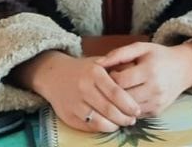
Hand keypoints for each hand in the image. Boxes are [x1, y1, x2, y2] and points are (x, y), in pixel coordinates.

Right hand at [18, 51, 139, 132]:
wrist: (53, 75)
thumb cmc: (83, 69)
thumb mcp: (99, 63)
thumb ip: (117, 69)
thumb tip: (138, 78)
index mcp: (94, 73)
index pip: (116, 92)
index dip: (129, 104)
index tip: (137, 110)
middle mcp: (84, 88)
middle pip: (109, 109)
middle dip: (124, 117)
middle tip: (133, 119)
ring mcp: (75, 103)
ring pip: (99, 121)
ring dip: (114, 125)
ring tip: (122, 123)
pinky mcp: (68, 116)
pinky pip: (89, 127)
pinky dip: (102, 128)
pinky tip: (109, 125)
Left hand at [96, 42, 191, 117]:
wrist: (183, 68)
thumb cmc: (159, 56)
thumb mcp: (141, 48)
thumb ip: (119, 53)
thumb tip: (98, 63)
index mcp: (150, 70)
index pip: (120, 81)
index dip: (111, 78)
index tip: (111, 73)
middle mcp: (155, 88)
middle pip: (123, 97)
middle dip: (113, 91)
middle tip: (112, 84)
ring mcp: (156, 102)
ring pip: (127, 108)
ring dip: (120, 101)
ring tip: (120, 90)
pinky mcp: (157, 112)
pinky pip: (135, 114)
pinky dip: (129, 107)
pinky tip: (129, 97)